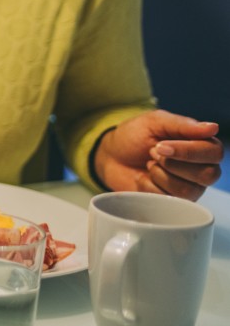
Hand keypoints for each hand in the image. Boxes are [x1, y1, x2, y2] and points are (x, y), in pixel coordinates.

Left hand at [94, 110, 222, 200]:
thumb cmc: (134, 136)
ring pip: (187, 190)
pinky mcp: (173, 202)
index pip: (214, 152)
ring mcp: (189, 187)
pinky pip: (168, 200)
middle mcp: (201, 168)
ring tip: (148, 164)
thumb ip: (182, 125)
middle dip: (173, 164)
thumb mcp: (155, 122)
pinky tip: (143, 178)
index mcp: (201, 146)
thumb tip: (213, 127)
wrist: (110, 156)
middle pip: (207, 175)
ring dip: (160, 175)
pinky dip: (149, 186)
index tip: (161, 146)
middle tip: (152, 153)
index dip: (189, 151)